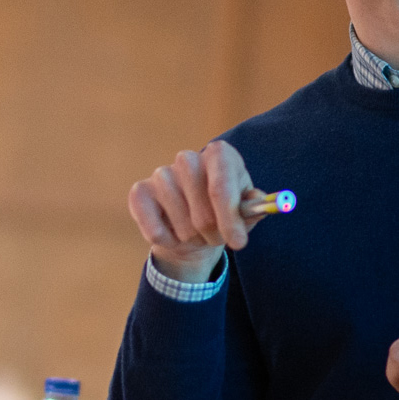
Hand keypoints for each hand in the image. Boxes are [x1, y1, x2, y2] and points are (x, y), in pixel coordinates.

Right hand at [127, 141, 271, 283]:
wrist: (193, 226)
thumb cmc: (223, 212)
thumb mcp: (245, 210)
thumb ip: (254, 207)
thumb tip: (258, 205)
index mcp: (220, 156)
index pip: (223, 185)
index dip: (230, 218)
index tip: (238, 243)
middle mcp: (189, 158)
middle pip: (203, 212)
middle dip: (214, 234)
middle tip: (216, 238)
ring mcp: (162, 174)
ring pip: (182, 224)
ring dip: (192, 238)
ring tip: (196, 233)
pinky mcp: (140, 191)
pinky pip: (153, 228)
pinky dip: (167, 240)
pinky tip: (172, 235)